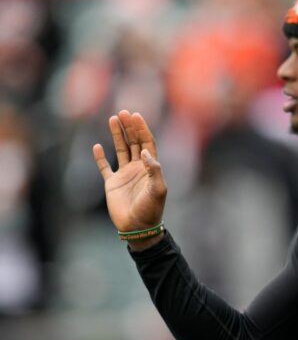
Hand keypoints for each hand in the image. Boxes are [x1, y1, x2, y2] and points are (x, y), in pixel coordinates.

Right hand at [93, 110, 166, 249]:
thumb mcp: (158, 189)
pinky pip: (105, 167)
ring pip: (121, 150)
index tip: (136, 115)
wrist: (138, 227)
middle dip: (130, 127)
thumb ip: (154, 170)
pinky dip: (100, 157)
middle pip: (134, 142)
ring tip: (113, 119)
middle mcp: (138, 168)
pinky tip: (97, 146)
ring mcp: (125, 175)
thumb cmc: (151, 210)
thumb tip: (145, 151)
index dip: (142, 129)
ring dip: (117, 135)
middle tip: (123, 112)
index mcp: (150, 168)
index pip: (147, 143)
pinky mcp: (112, 184)